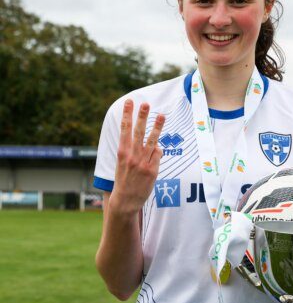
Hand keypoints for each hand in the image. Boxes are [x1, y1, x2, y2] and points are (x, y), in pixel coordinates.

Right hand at [111, 99, 164, 214]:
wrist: (126, 200)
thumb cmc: (124, 180)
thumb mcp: (122, 164)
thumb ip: (132, 151)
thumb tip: (151, 143)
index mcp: (121, 153)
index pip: (124, 130)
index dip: (127, 115)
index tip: (129, 102)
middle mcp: (132, 156)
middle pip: (138, 132)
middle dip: (142, 117)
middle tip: (145, 104)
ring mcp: (143, 163)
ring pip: (152, 141)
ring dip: (157, 127)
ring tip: (162, 115)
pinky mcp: (152, 170)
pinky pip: (158, 155)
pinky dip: (158, 152)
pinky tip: (155, 154)